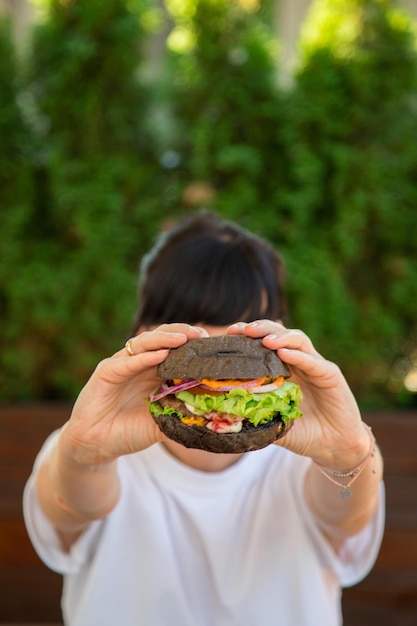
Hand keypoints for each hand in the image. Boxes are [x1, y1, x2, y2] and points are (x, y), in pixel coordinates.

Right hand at [60, 324, 208, 466]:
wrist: (94, 445)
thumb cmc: (127, 433)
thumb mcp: (160, 424)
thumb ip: (179, 416)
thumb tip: (209, 416)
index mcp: (154, 372)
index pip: (175, 349)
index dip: (192, 344)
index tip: (211, 345)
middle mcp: (139, 364)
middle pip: (162, 338)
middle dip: (182, 333)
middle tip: (201, 334)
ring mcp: (122, 365)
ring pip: (145, 343)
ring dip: (165, 339)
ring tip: (184, 338)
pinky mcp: (106, 372)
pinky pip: (127, 362)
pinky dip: (144, 358)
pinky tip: (160, 355)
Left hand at [227, 320, 369, 467]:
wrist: (334, 447)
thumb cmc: (304, 434)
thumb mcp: (274, 425)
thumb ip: (255, 417)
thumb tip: (224, 417)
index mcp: (282, 370)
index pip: (263, 344)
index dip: (246, 337)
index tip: (228, 334)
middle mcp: (298, 362)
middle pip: (279, 334)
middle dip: (260, 329)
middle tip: (242, 330)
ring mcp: (315, 366)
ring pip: (297, 340)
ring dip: (280, 337)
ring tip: (264, 339)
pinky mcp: (330, 374)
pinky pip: (313, 361)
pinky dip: (298, 356)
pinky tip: (284, 353)